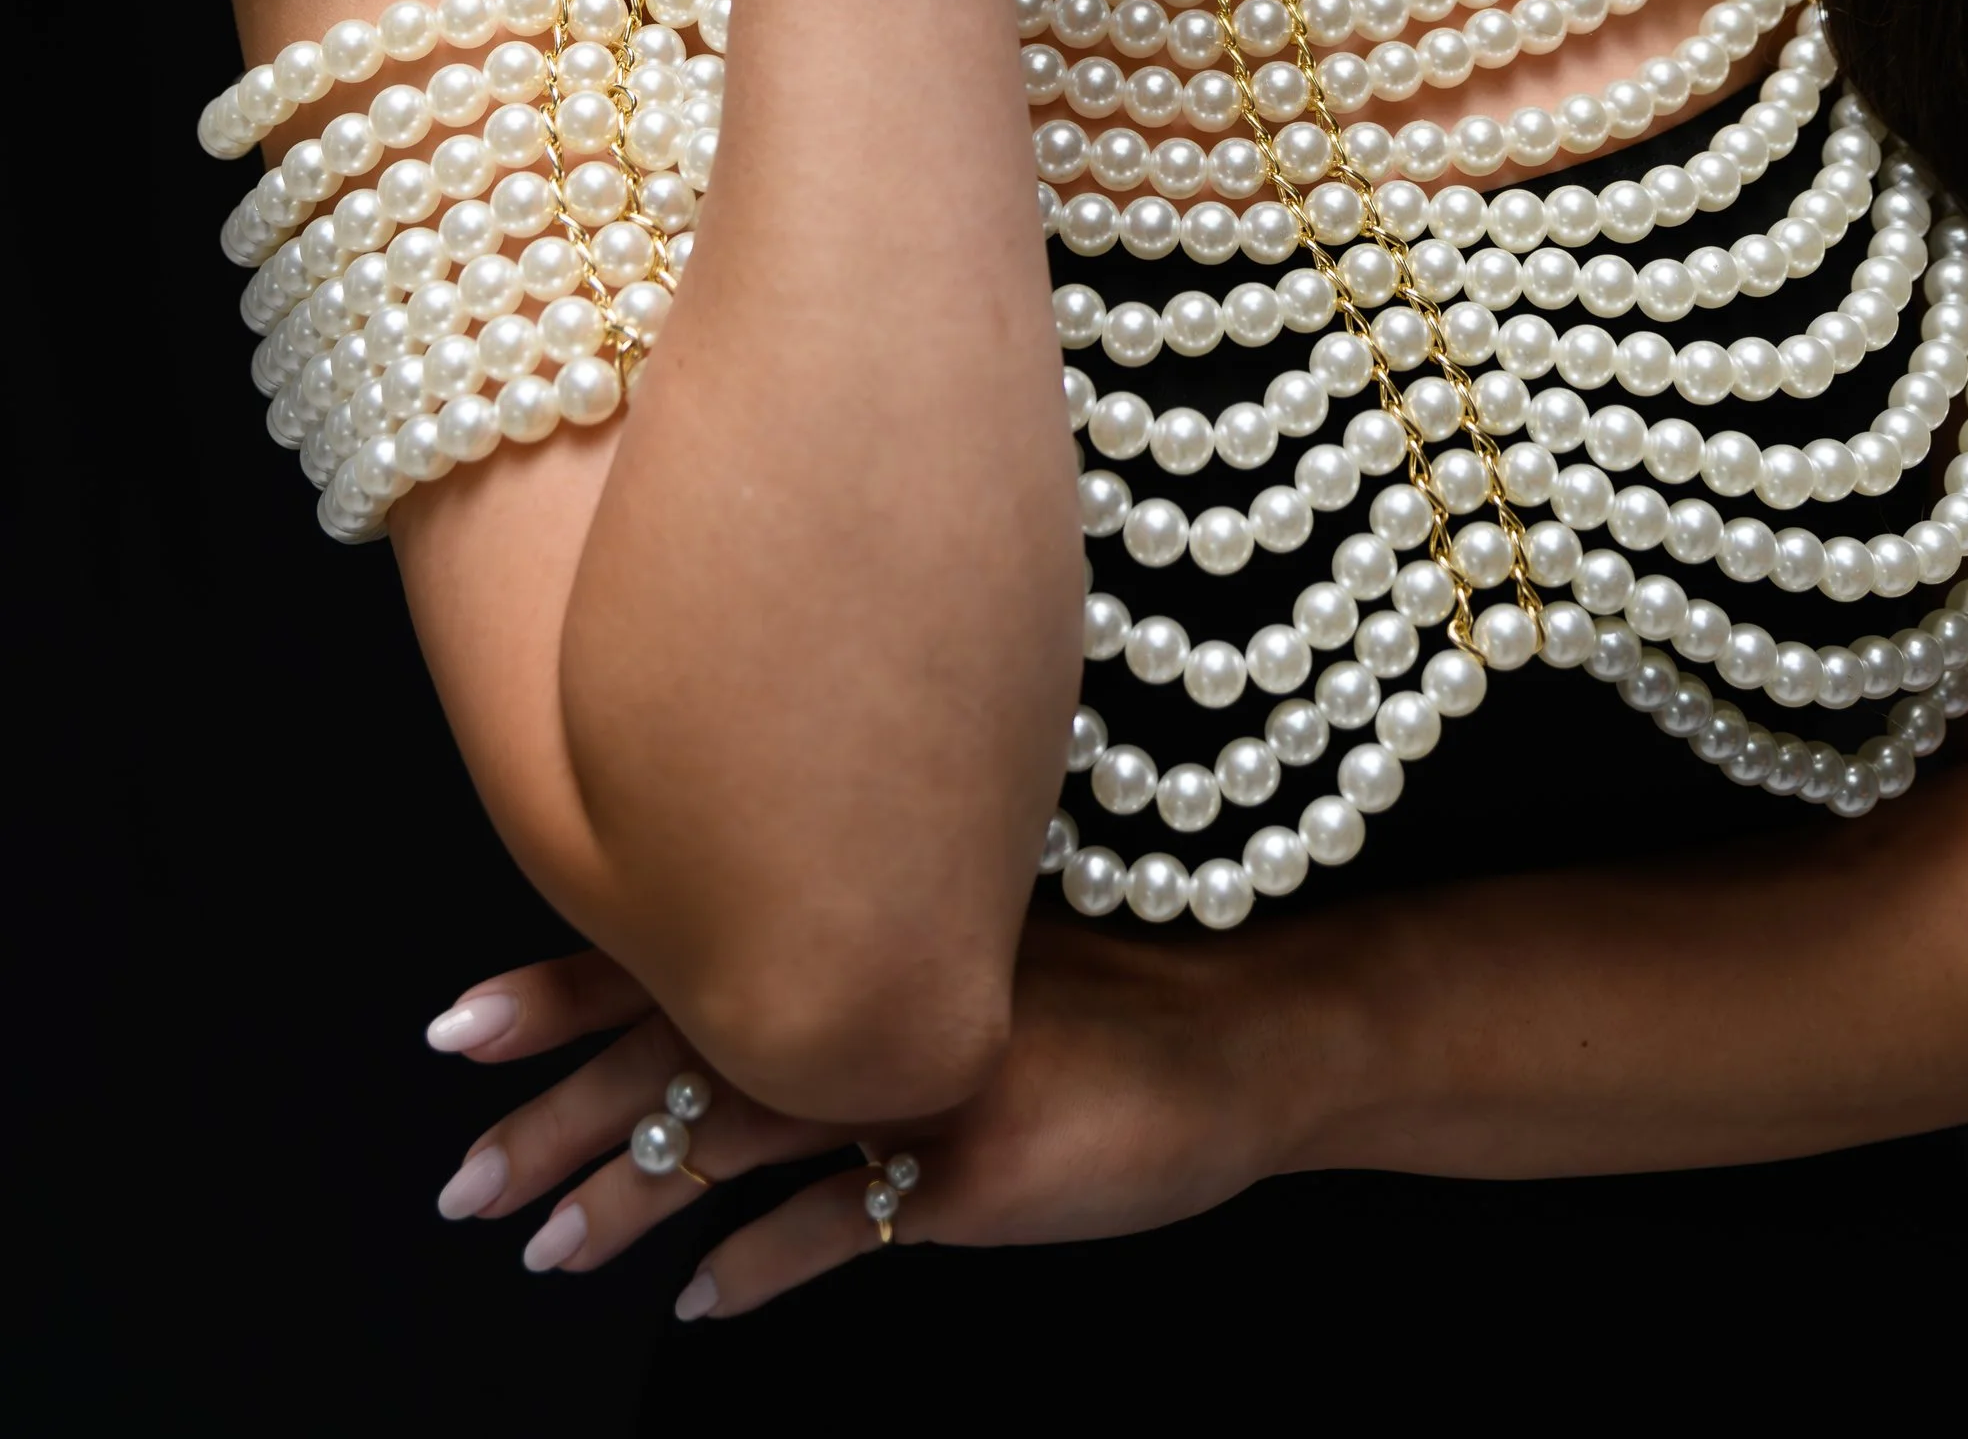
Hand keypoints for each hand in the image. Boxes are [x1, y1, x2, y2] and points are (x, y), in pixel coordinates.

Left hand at [425, 913, 1318, 1318]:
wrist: (1242, 1039)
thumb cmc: (1106, 1002)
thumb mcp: (964, 962)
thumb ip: (853, 976)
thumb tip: (720, 1017)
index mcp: (861, 931)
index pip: (680, 950)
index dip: (563, 987)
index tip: (454, 1027)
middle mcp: (873, 984)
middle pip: (679, 1046)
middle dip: (556, 1118)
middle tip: (460, 1185)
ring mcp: (919, 1073)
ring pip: (734, 1132)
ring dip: (628, 1201)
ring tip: (545, 1251)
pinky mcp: (971, 1162)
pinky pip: (837, 1223)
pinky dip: (756, 1265)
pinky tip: (699, 1305)